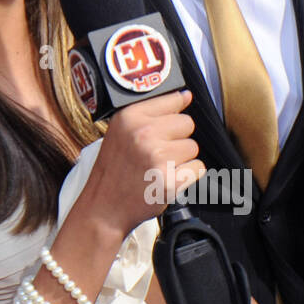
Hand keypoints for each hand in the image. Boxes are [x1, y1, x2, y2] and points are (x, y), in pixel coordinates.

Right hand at [88, 91, 204, 234]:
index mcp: (130, 117)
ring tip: (159, 168)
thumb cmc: (114, 170)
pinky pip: (198, 168)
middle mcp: (143, 134)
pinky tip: (167, 179)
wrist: (104, 207)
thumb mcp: (120, 132)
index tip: (166, 123)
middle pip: (187, 123)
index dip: (173, 113)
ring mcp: (158, 158)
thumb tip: (185, 96)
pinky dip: (187, 176)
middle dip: (177, 138)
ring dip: (181, 159)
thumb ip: (151, 112)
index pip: (173, 99)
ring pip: (193, 147)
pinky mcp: (170, 181)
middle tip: (157, 153)